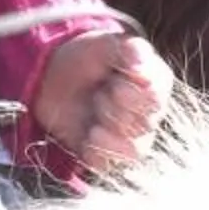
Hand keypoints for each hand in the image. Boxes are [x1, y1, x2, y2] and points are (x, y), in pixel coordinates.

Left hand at [31, 31, 173, 167]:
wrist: (52, 76)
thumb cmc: (86, 57)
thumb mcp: (104, 43)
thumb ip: (126, 47)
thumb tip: (140, 61)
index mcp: (155, 84)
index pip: (156, 100)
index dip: (134, 96)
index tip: (114, 84)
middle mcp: (149, 114)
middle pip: (143, 125)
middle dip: (114, 110)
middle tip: (99, 95)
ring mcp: (131, 137)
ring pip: (134, 150)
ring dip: (109, 135)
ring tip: (93, 123)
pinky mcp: (108, 155)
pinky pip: (110, 165)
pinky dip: (97, 154)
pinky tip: (87, 139)